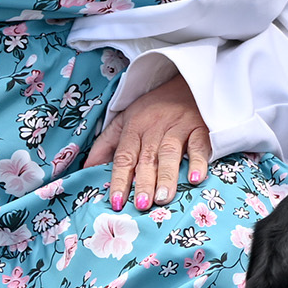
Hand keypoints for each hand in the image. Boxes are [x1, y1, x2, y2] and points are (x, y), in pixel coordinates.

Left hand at [88, 69, 213, 208]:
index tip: (116, 202)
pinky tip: (194, 178)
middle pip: (146, 158)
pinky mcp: (201, 127)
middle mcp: (154, 128)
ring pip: (170, 153)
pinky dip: (197, 161)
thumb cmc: (154, 107)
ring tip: (163, 198)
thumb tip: (86, 169)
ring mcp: (179, 127)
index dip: (119, 180)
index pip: (124, 157)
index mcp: (134, 128)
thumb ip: (106, 144)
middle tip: (142, 205)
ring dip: (166, 176)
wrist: (187, 82)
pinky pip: (199, 145)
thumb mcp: (125, 119)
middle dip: (143, 182)